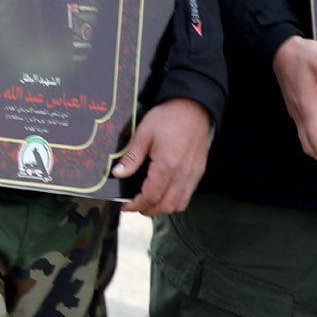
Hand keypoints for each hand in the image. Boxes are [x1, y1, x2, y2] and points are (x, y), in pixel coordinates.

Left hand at [114, 98, 212, 216]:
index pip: (151, 196)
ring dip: (162, 208)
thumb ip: (132, 156)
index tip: (126, 206)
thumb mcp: (144, 133)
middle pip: (165, 205)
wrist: (194, 107)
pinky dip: (175, 201)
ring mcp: (193, 174)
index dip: (136, 205)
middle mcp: (182, 174)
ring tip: (148, 202)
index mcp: (167, 165)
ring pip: (178, 204)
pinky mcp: (199, 172)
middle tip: (135, 206)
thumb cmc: (169, 117)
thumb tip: (118, 173)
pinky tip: (164, 194)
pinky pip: (188, 196)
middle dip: (148, 210)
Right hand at [270, 35, 316, 173]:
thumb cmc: (302, 54)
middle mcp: (299, 112)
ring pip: (306, 139)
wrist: (281, 49)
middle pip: (308, 144)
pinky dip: (316, 140)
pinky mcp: (297, 107)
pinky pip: (305, 131)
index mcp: (306, 105)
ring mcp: (296, 111)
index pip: (315, 137)